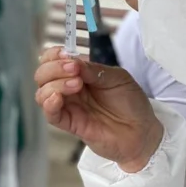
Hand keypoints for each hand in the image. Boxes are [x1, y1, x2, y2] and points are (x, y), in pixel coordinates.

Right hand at [35, 46, 163, 171]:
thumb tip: (73, 62)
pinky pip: (50, 114)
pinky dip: (48, 104)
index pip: (53, 60)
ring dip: (54, 84)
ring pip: (42, 93)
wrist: (142, 132)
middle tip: (74, 70)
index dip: (54, 55)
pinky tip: (57, 98)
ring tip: (76, 84)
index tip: (65, 54)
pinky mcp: (70, 124)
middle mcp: (70, 89)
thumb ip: (94, 70)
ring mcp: (69, 106)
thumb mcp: (118, 78)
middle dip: (53, 68)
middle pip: (43, 75)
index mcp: (80, 74)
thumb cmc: (132, 103)